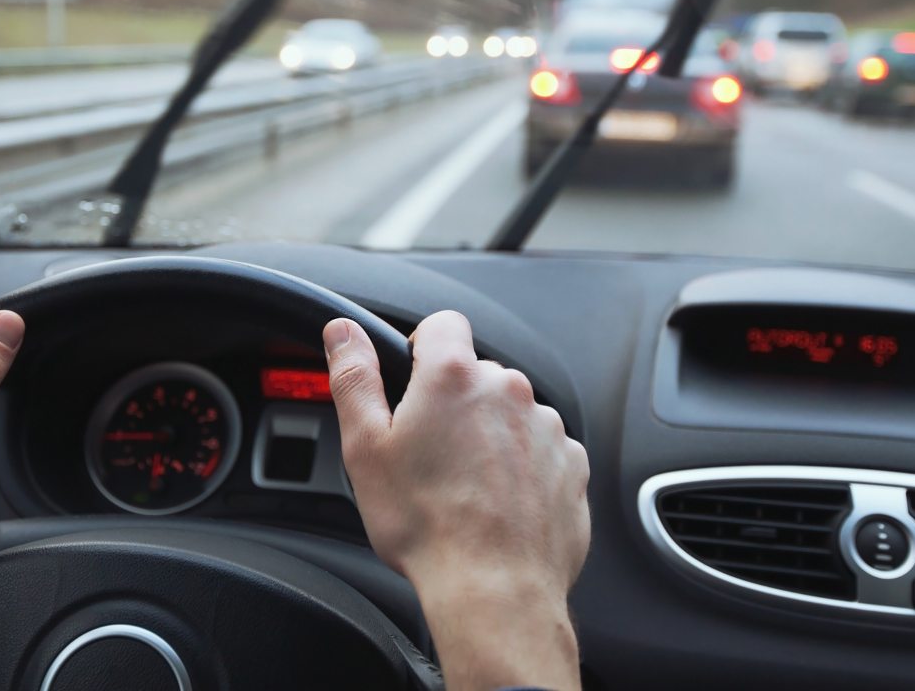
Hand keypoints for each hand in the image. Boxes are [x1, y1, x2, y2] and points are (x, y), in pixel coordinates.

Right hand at [323, 311, 588, 690]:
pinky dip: (521, 468)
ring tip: (465, 488)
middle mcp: (508, 391)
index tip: (412, 385)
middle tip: (430, 455)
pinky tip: (497, 503)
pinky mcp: (571, 463)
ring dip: (489, 436)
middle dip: (454, 404)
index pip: (443, 324)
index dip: (423, 349)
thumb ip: (354, 377)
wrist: (494, 590)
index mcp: (454, 377)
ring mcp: (546, 427)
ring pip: (509, 414)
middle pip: (476, 375)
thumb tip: (343, 332)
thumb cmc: (426, 525)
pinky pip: (541, 450)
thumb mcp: (365, 448)